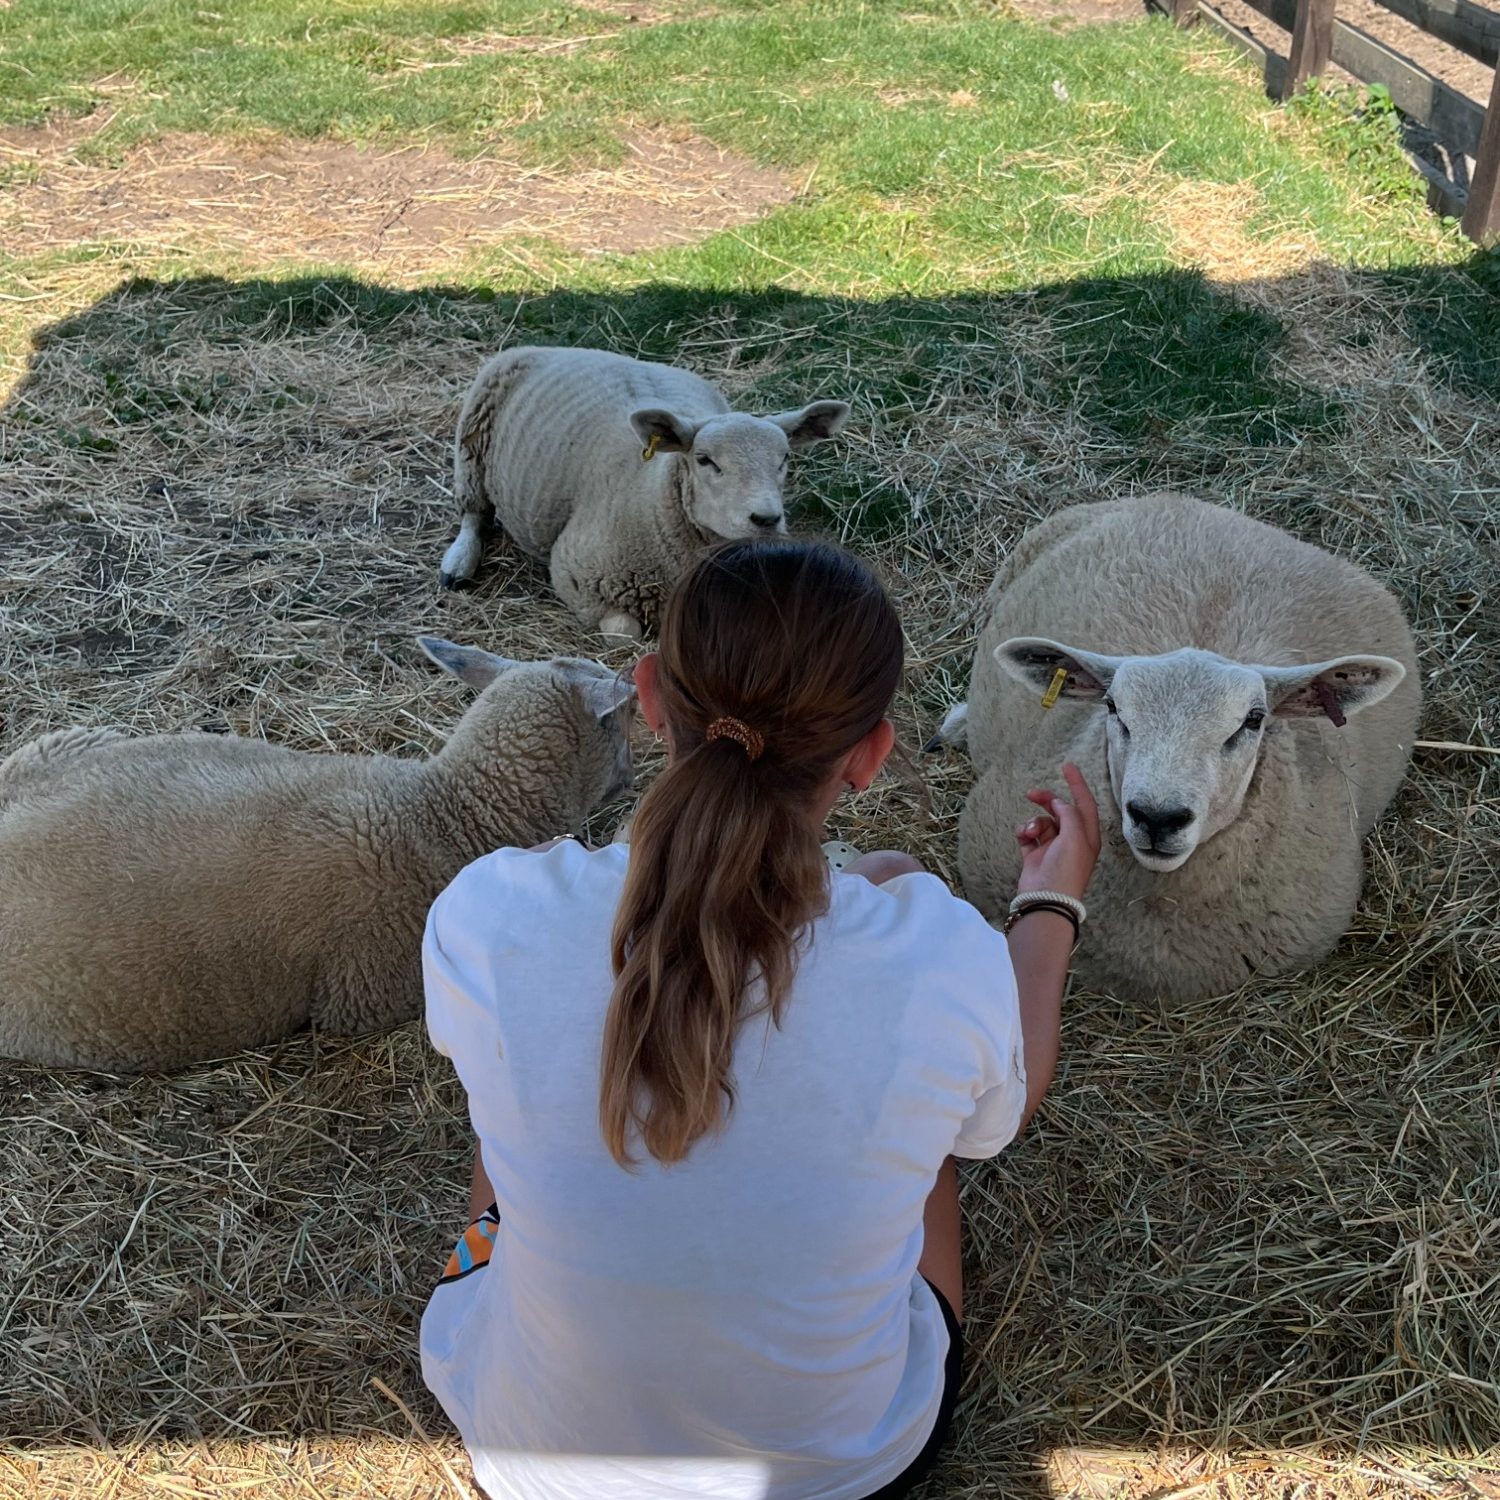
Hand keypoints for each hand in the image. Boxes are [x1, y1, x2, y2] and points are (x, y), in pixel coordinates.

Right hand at [1014, 762, 1100, 900]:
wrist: (1045, 899)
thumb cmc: (1066, 869)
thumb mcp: (1075, 837)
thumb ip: (1070, 814)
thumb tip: (1059, 804)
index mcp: (1087, 835)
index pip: (1085, 803)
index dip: (1078, 783)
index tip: (1067, 765)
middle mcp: (1071, 840)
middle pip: (1060, 810)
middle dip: (1047, 800)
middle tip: (1032, 793)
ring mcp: (1052, 847)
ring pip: (1041, 821)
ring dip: (1033, 822)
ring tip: (1029, 832)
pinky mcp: (1034, 855)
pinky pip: (1027, 834)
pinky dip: (1023, 832)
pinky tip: (1022, 837)